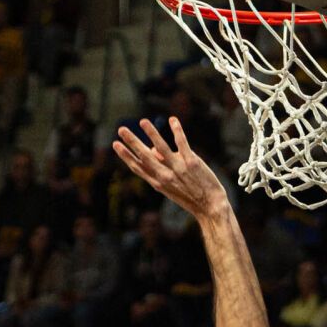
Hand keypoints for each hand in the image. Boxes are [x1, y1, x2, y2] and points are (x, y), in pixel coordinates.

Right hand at [110, 118, 227, 217]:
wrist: (210, 207)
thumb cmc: (190, 197)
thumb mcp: (171, 188)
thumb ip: (160, 170)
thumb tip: (152, 150)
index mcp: (158, 183)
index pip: (137, 167)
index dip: (125, 155)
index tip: (115, 144)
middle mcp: (165, 175)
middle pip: (145, 156)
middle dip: (132, 142)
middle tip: (121, 129)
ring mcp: (178, 168)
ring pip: (162, 148)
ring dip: (151, 133)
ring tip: (142, 121)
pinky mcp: (192, 163)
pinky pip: (182, 143)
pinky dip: (177, 131)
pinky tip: (172, 120)